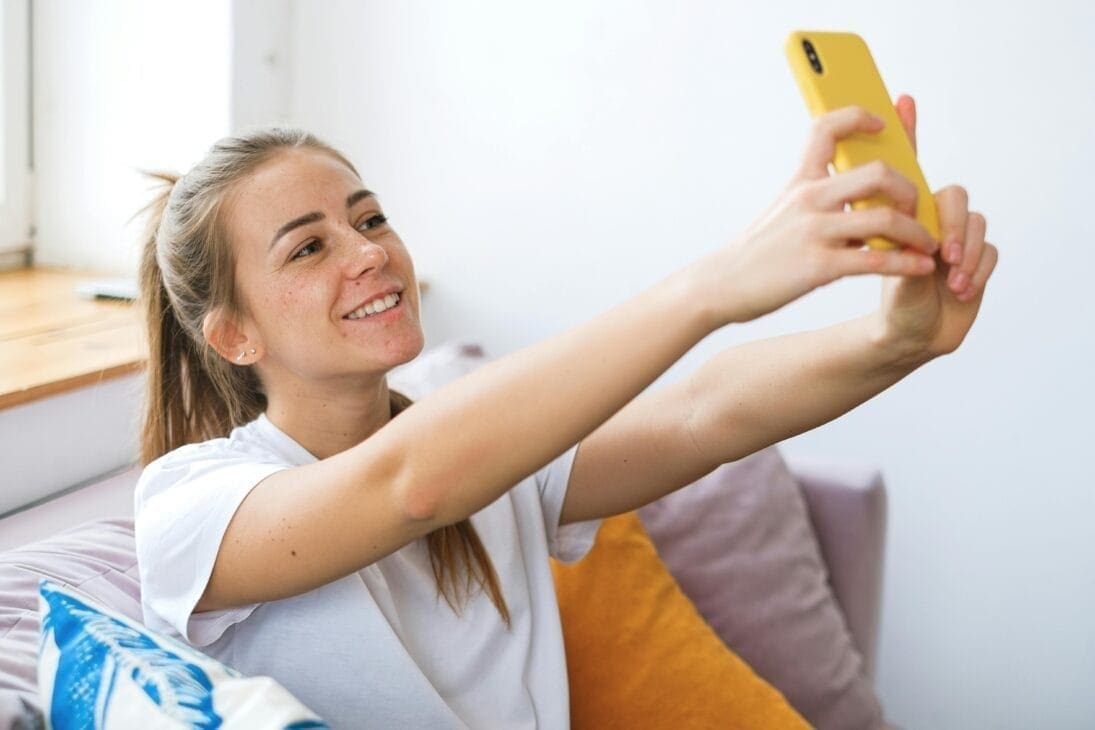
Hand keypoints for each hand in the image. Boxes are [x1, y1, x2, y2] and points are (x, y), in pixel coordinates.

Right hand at [696, 105, 939, 327]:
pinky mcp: (819, 266)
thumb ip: (821, 198)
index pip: (827, 127)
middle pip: (878, 173)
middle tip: (918, 209)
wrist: (724, 284)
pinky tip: (920, 267)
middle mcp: (809, 199)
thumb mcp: (784, 210)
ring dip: (918, 232)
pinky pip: (877, 260)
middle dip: (910, 191)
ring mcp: (815, 231)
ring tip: (927, 244)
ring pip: (886, 218)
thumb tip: (866, 198)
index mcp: (801, 180)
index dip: (859, 116)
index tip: (883, 122)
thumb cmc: (759, 250)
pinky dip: (907, 264)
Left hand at [871, 94, 998, 360]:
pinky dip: (977, 271)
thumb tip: (869, 204)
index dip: (906, 131)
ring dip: (965, 251)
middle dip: (952, 222)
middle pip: (953, 195)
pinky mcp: (979, 260)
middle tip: (941, 249)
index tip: (900, 100)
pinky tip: (961, 289)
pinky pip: (991, 251)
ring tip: (950, 274)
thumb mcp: (873, 262)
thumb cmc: (893, 299)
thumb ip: (877, 232)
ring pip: (976, 223)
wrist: (903, 335)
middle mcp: (932, 219)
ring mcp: (958, 237)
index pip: (905, 165)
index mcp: (902, 213)